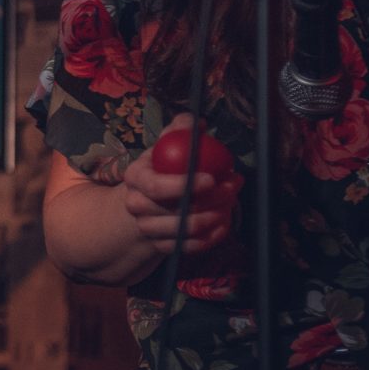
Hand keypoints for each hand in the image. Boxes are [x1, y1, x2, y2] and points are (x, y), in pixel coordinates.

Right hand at [120, 113, 242, 254]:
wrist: (146, 202)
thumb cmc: (162, 168)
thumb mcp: (167, 145)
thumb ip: (180, 131)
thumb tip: (197, 123)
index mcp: (135, 178)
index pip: (156, 186)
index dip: (185, 185)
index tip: (211, 179)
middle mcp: (136, 205)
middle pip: (177, 210)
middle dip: (212, 200)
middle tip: (233, 186)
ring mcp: (147, 228)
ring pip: (187, 230)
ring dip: (216, 216)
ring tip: (231, 201)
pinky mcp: (161, 246)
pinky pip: (191, 246)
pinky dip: (213, 235)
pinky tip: (224, 221)